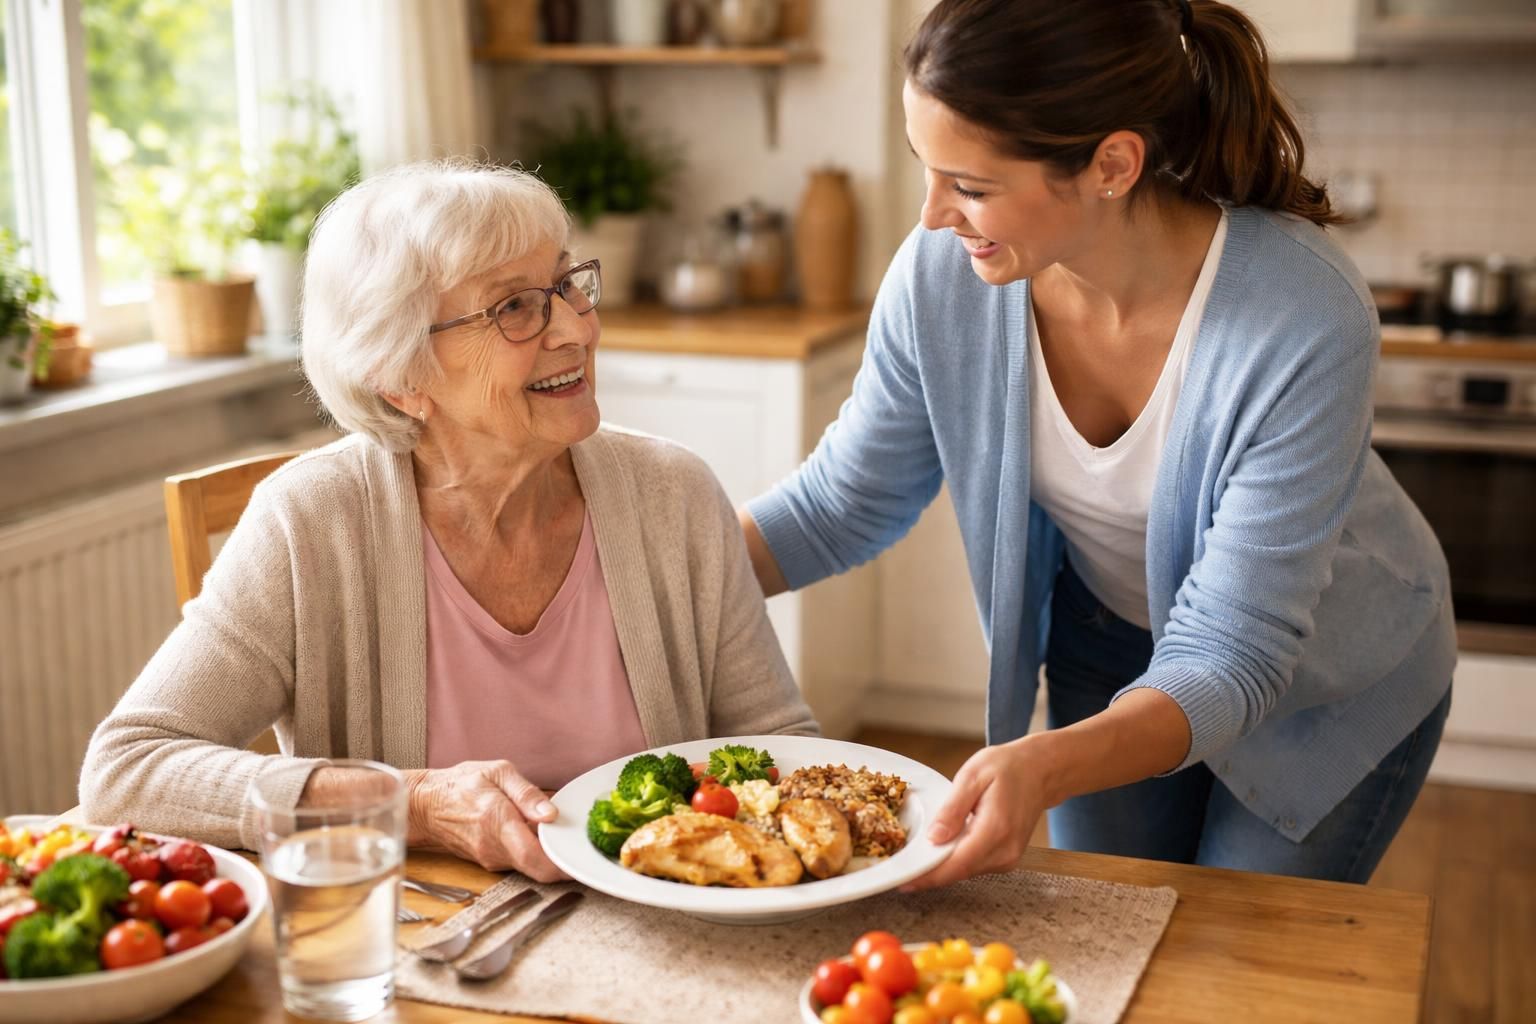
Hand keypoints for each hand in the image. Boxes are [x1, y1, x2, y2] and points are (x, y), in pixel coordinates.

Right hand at [404, 760, 568, 881]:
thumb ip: (527, 793)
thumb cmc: (461, 784)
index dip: (563, 864)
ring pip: (531, 868)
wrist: (426, 805)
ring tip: (564, 835)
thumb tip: (551, 813)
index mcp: (498, 822)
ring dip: (550, 856)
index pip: (536, 857)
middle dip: (564, 861)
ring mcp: (491, 859)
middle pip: (539, 869)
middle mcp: (494, 848)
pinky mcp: (490, 862)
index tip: (584, 858)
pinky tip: (540, 836)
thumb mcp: (497, 772)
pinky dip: (535, 853)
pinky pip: (520, 863)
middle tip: (584, 846)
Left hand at [901, 738, 1048, 891]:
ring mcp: (1009, 858)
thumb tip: (933, 838)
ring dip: (942, 866)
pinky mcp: (1007, 859)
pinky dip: (956, 860)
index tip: (904, 881)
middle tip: (901, 867)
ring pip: (965, 871)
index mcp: (996, 829)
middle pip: (959, 872)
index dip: (928, 876)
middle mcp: (1006, 850)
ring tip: (918, 855)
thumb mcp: (973, 776)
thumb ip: (953, 809)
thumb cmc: (1008, 767)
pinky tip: (943, 847)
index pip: (957, 864)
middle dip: (929, 872)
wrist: (1040, 771)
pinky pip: (974, 865)